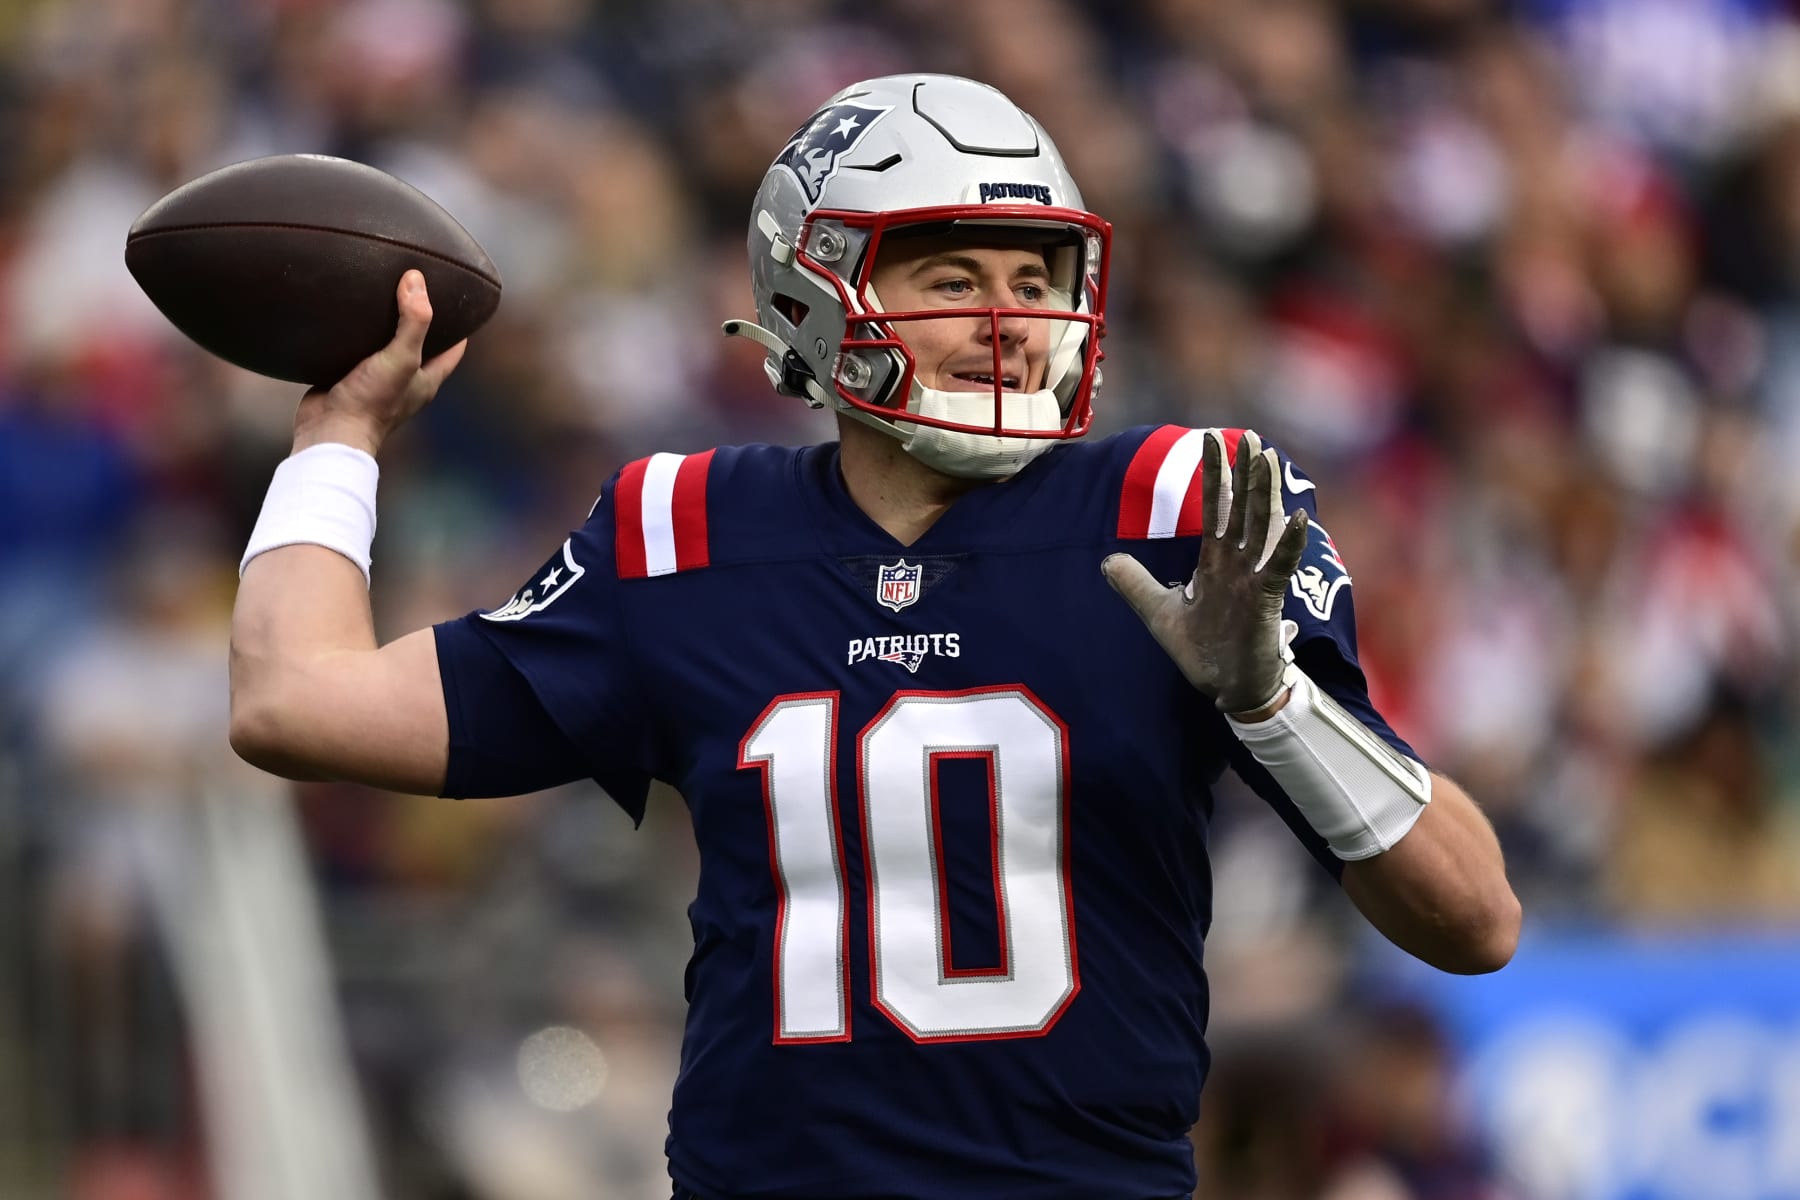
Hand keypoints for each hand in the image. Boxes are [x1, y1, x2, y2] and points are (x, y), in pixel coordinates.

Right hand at [292, 270, 467, 456]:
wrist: (329, 431)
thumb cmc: (371, 401)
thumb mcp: (401, 357)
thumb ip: (413, 321)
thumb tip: (416, 280)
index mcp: (427, 379)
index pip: (453, 349)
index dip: (459, 326)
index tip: (456, 299)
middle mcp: (405, 382)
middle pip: (420, 346)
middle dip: (419, 321)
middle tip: (413, 290)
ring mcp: (376, 382)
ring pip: (385, 348)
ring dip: (383, 327)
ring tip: (378, 295)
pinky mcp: (348, 379)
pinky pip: (355, 353)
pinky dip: (354, 336)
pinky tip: (345, 317)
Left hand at [1102, 429, 1308, 713]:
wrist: (1226, 689)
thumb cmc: (1202, 651)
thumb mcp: (1158, 612)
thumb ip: (1135, 584)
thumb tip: (1106, 561)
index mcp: (1214, 562)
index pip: (1215, 508)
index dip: (1214, 475)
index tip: (1214, 440)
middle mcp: (1237, 564)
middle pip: (1243, 508)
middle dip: (1246, 473)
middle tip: (1252, 437)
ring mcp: (1254, 579)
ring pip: (1261, 527)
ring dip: (1265, 494)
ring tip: (1269, 460)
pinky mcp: (1267, 600)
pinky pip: (1279, 567)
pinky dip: (1288, 544)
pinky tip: (1297, 518)